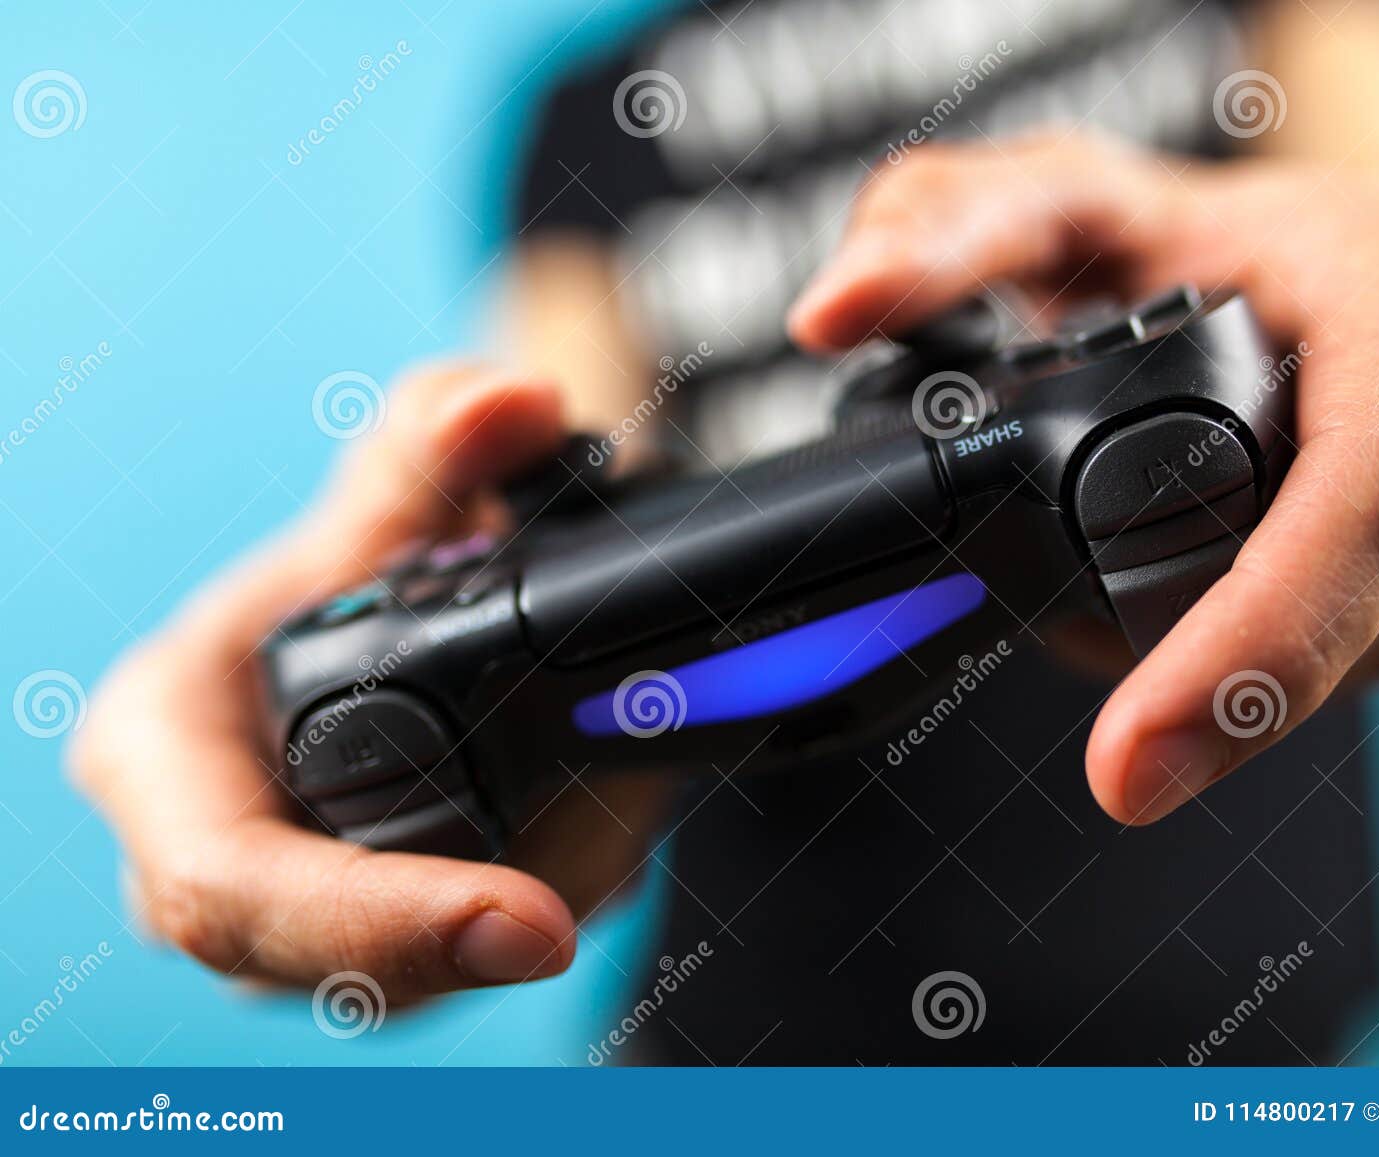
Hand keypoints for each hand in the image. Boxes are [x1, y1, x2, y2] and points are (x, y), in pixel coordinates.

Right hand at [70, 365, 661, 1001]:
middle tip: (621, 825)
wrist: (373, 617)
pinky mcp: (376, 949)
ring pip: (438, 971)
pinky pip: (480, 953)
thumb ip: (434, 441)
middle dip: (504, 904)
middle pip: (349, 959)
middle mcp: (210, 868)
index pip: (233, 886)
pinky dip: (565, 881)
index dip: (374, 920)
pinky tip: (611, 811)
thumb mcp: (384, 489)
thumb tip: (508, 408)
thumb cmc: (350, 559)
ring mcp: (294, 927)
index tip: (529, 921)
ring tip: (624, 782)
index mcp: (161, 758)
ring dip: (553, 890)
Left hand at [789, 131, 1378, 825]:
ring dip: (1234, 668)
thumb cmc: (1186, 234)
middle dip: (1208, 666)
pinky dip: (1277, 665)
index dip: (1259, 645)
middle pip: (1369, 596)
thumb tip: (833, 313)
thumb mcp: (1052, 204)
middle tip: (1066, 635)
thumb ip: (936, 235)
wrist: (1296, 265)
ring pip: (1374, 651)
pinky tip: (1217, 610)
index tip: (1130, 759)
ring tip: (1135, 588)